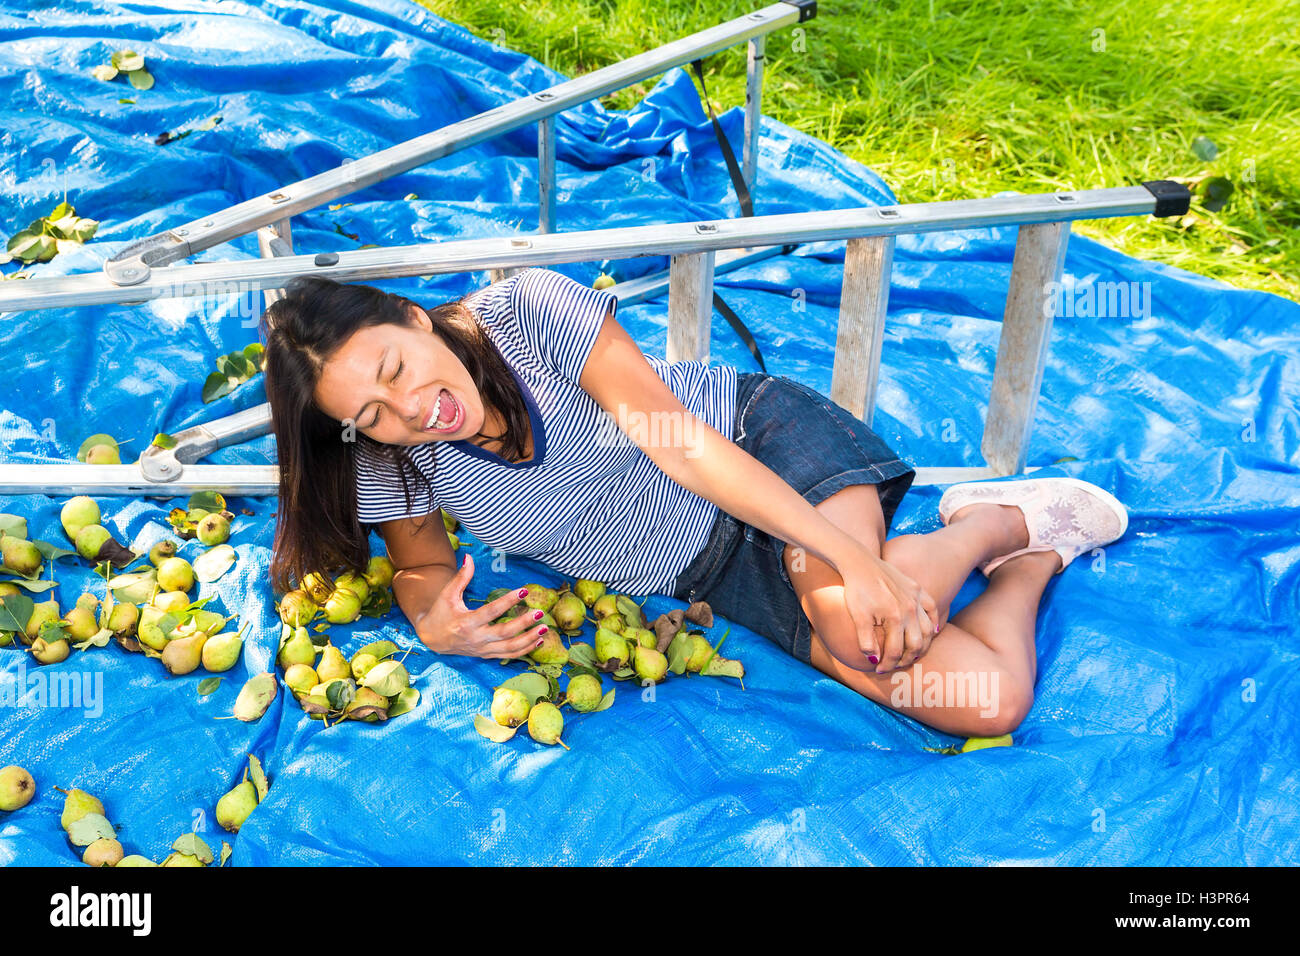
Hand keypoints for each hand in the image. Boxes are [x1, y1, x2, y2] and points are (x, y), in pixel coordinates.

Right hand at [418, 553, 549, 659]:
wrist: (432, 638)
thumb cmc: (441, 613)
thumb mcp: (448, 594)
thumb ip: (461, 577)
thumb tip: (470, 557)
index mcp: (466, 623)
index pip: (492, 611)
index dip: (509, 601)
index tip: (524, 590)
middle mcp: (476, 639)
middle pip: (504, 633)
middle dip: (524, 623)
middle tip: (539, 612)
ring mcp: (482, 649)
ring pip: (510, 648)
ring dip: (529, 639)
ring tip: (545, 628)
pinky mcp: (486, 655)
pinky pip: (508, 655)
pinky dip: (525, 650)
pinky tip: (539, 640)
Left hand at [835, 551, 940, 673]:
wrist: (858, 562)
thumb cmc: (856, 590)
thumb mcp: (857, 617)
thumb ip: (866, 642)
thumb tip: (874, 661)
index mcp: (895, 618)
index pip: (895, 651)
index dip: (887, 664)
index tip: (879, 670)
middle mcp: (910, 609)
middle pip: (916, 644)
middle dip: (906, 659)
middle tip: (896, 665)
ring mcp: (916, 598)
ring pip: (928, 630)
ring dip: (922, 645)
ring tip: (911, 654)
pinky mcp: (916, 588)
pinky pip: (931, 609)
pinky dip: (933, 622)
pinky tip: (931, 632)